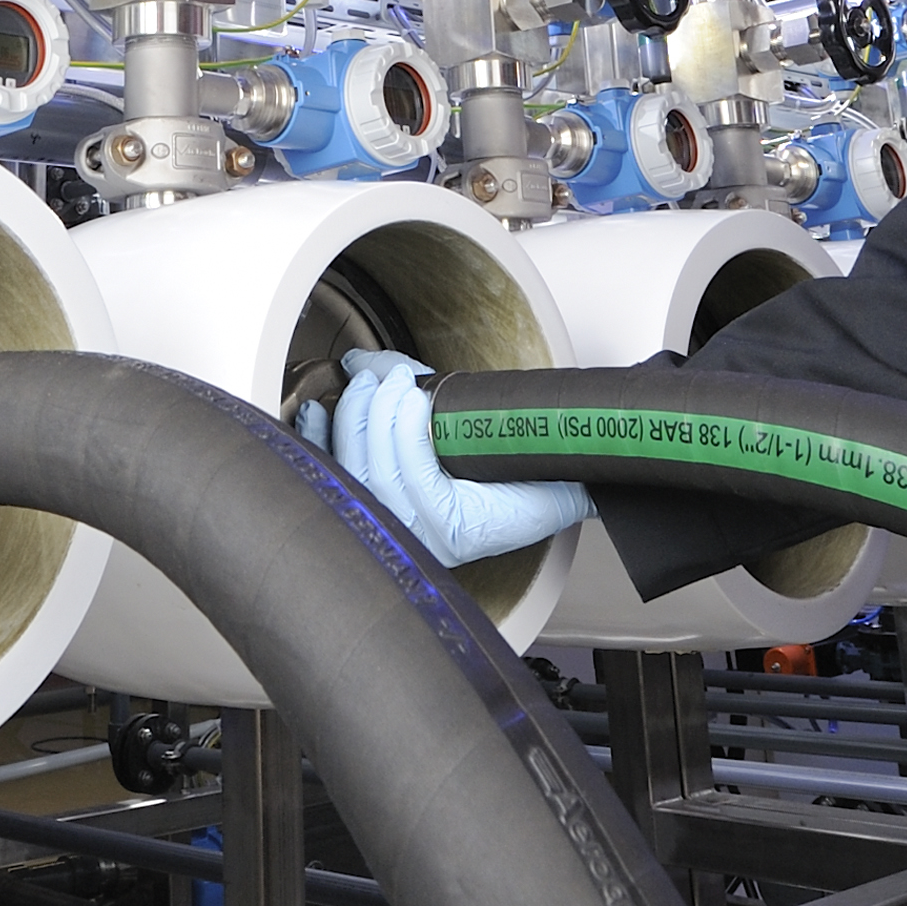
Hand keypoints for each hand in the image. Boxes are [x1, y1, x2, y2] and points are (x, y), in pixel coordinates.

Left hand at [304, 350, 593, 566]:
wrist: (494, 521)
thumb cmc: (519, 502)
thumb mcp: (552, 495)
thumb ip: (568, 479)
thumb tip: (592, 456)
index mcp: (455, 527)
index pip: (414, 480)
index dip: (406, 430)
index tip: (417, 390)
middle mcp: (410, 530)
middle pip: (375, 463)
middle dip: (378, 405)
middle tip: (391, 374)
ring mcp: (378, 519)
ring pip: (348, 461)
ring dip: (353, 410)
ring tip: (368, 378)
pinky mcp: (353, 502)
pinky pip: (322, 472)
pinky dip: (314, 436)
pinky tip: (316, 409)